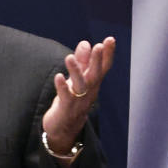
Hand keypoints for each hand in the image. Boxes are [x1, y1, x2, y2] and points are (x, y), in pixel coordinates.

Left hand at [41, 37, 115, 154]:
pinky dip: (62, 87)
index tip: (110, 39)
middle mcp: (89, 91)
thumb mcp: (78, 79)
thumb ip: (82, 61)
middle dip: (97, 61)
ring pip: (80, 85)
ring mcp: (78, 100)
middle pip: (95, 75)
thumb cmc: (72, 100)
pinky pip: (65, 97)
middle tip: (98, 46)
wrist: (64, 128)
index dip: (107, 54)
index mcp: (93, 83)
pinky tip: (58, 76)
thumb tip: (85, 42)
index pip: (103, 67)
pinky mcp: (66, 108)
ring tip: (69, 57)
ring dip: (76, 71)